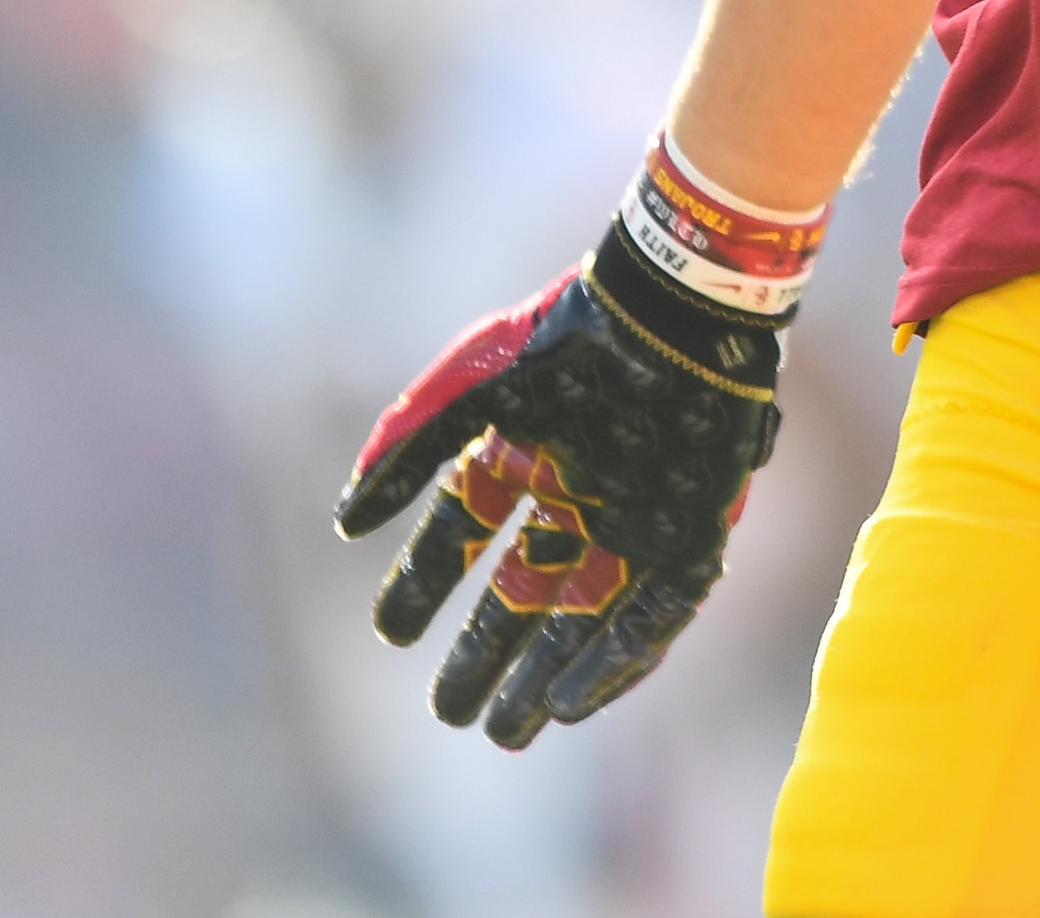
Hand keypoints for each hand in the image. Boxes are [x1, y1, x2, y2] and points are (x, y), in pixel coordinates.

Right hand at [336, 229, 784, 743]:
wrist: (671, 310)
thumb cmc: (570, 339)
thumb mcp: (473, 386)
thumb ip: (408, 447)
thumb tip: (346, 522)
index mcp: (527, 451)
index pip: (466, 530)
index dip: (427, 581)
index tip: (390, 633)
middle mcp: (579, 491)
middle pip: (527, 589)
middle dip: (487, 652)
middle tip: (450, 711)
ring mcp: (637, 513)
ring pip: (588, 614)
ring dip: (548, 674)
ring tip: (508, 729)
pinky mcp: (693, 530)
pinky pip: (657, 614)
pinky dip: (618, 661)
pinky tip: (574, 702)